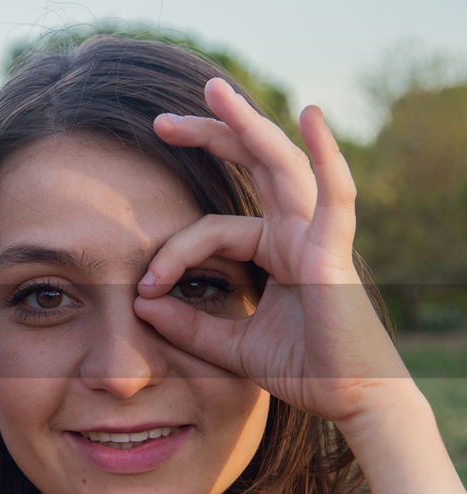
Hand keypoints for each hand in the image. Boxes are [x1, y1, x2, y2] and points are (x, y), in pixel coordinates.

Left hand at [133, 78, 408, 426]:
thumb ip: (187, 325)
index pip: (210, 229)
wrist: (353, 402)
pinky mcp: (334, 253)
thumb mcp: (229, 346)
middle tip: (159, 121)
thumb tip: (139, 304)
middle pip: (249, 167)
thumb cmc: (304, 371)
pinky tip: (310, 117)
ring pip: (280, 166)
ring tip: (214, 91)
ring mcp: (318, 236)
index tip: (143, 288)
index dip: (170, 254)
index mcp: (274, 249)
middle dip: (207, 137)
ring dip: (247, 125)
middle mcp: (297, 232)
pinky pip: (333, 196)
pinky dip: (325, 155)